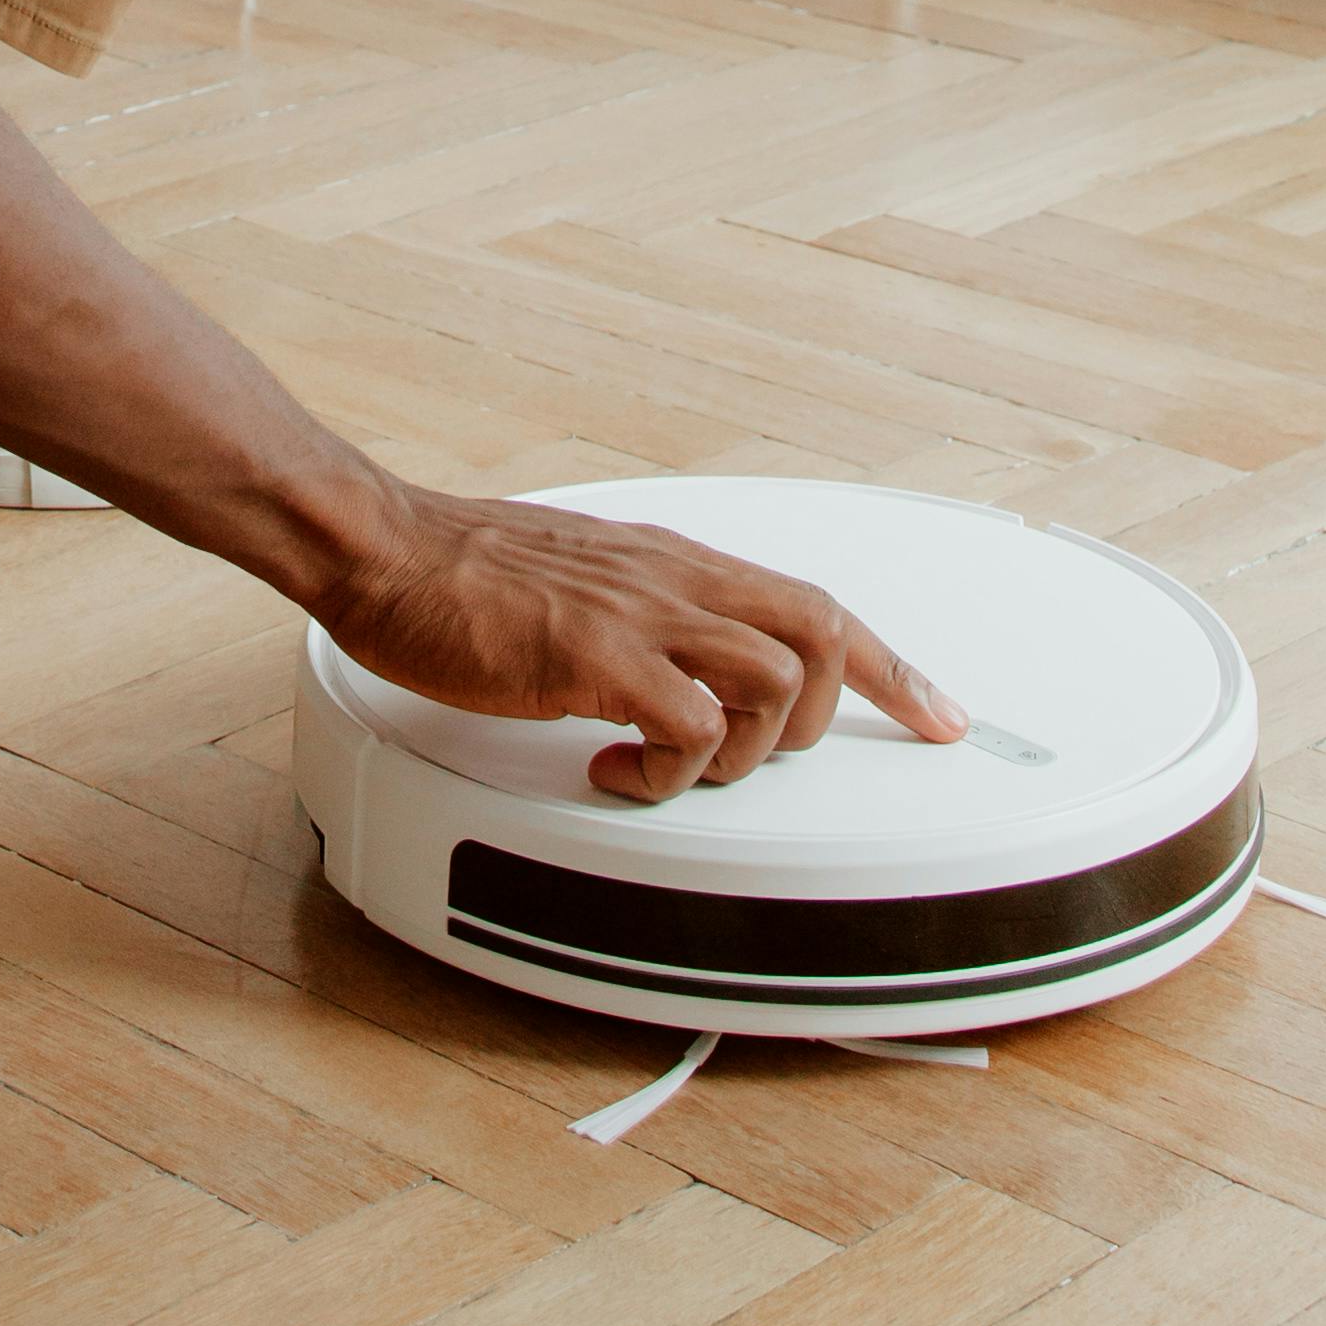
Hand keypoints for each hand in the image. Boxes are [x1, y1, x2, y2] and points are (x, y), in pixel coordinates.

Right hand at [324, 488, 966, 803]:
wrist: (385, 550)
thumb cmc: (461, 571)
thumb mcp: (582, 579)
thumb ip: (640, 613)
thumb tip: (673, 666)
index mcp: (675, 562)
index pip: (818, 602)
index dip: (893, 667)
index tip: (939, 715)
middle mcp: (674, 579)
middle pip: (824, 633)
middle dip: (826, 716)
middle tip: (763, 762)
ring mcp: (639, 615)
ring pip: (775, 682)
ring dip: (744, 753)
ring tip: (671, 768)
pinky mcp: (594, 657)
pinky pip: (688, 726)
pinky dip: (671, 773)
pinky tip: (616, 775)